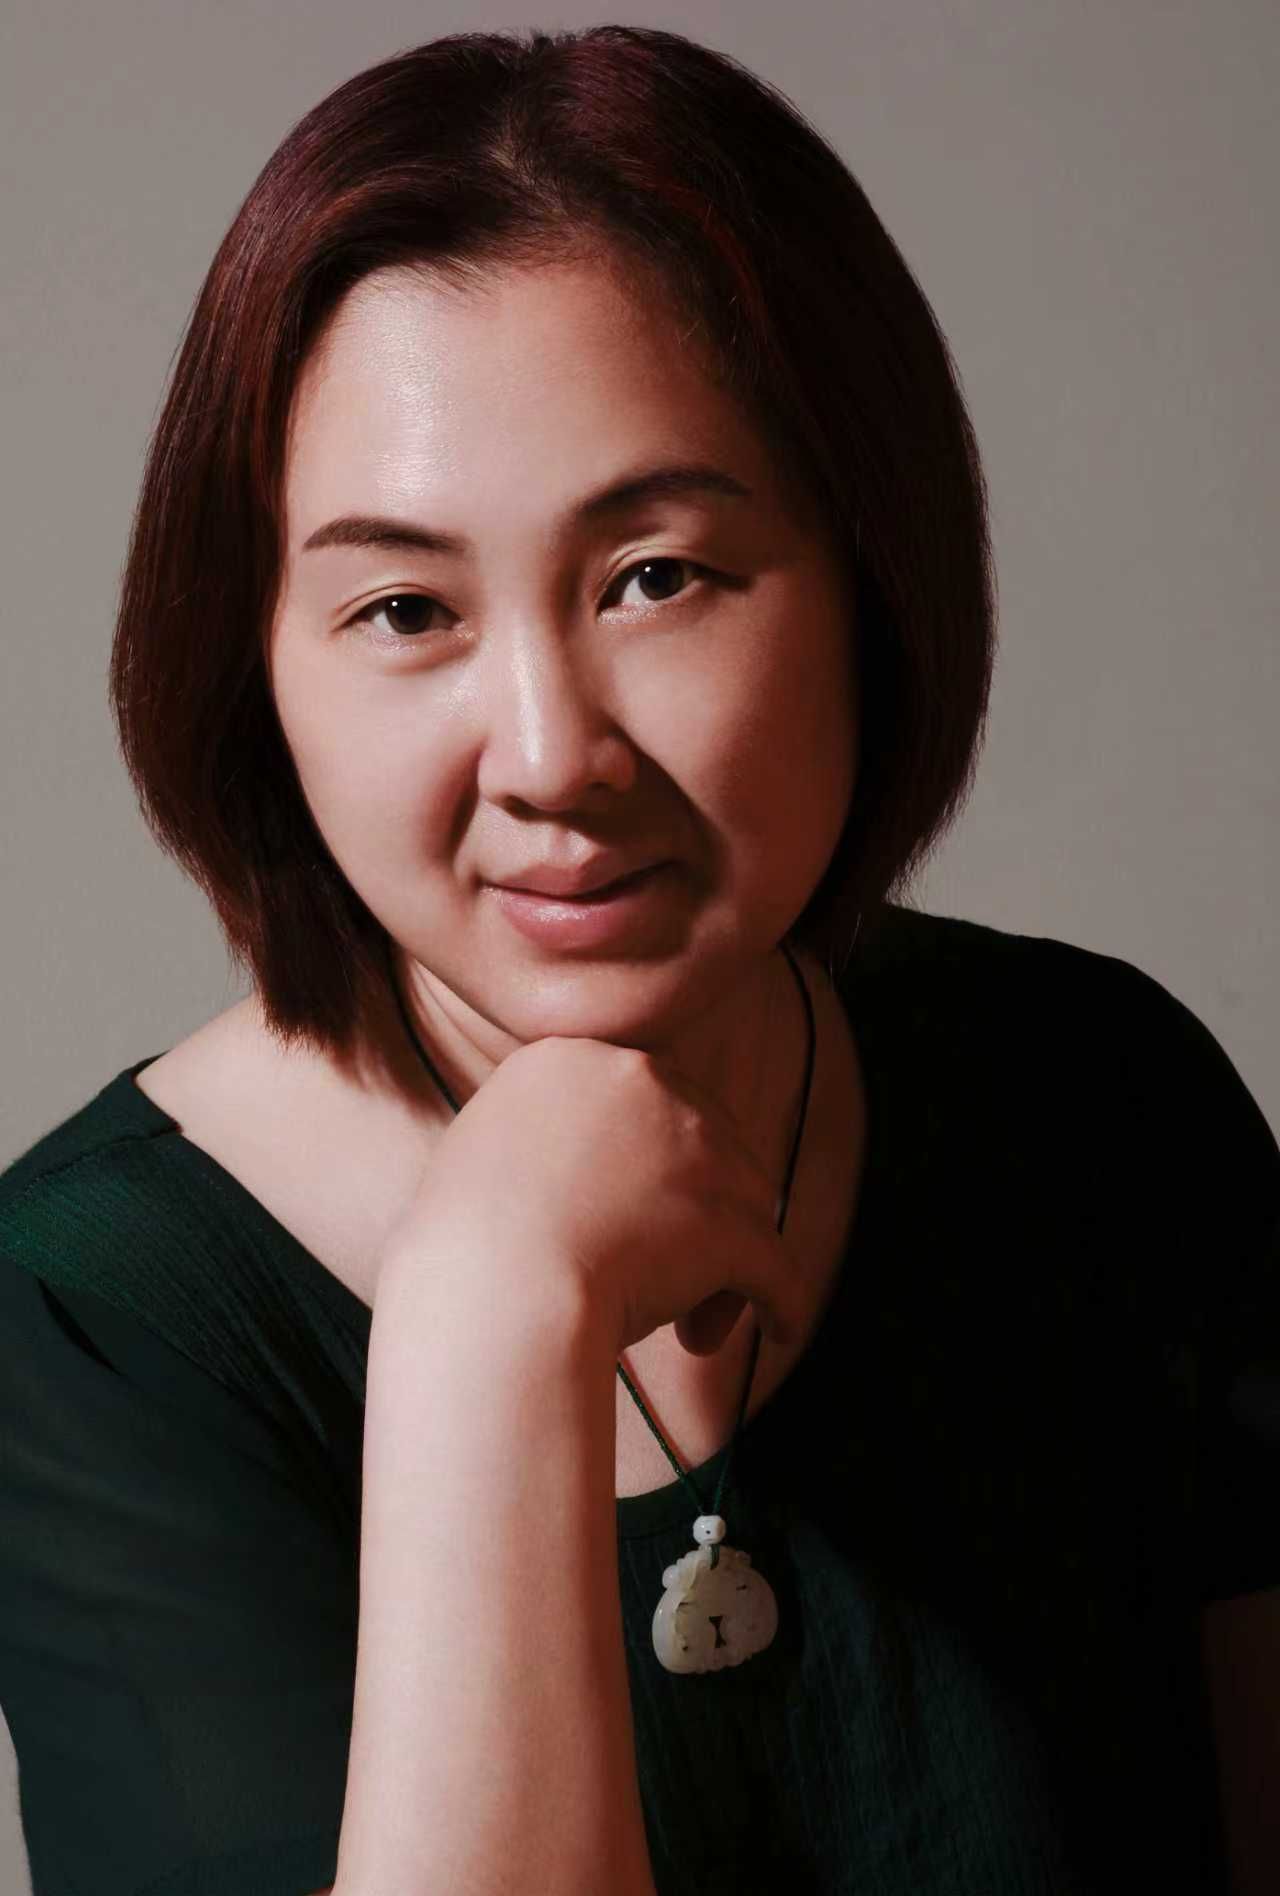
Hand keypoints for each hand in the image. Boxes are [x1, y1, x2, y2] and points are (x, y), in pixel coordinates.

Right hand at [376, 1034, 803, 1358]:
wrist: (483, 1291)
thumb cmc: (463, 1249)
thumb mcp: (486, 1152)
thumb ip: (540, 1136)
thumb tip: (578, 1167)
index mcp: (573, 1059)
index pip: (649, 1102)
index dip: (657, 1165)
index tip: (641, 1215)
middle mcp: (641, 1082)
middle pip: (707, 1146)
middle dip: (696, 1217)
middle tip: (668, 1281)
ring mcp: (692, 1147)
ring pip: (743, 1203)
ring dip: (724, 1267)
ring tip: (695, 1331)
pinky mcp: (725, 1220)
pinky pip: (775, 1265)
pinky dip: (781, 1299)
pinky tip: (780, 1329)